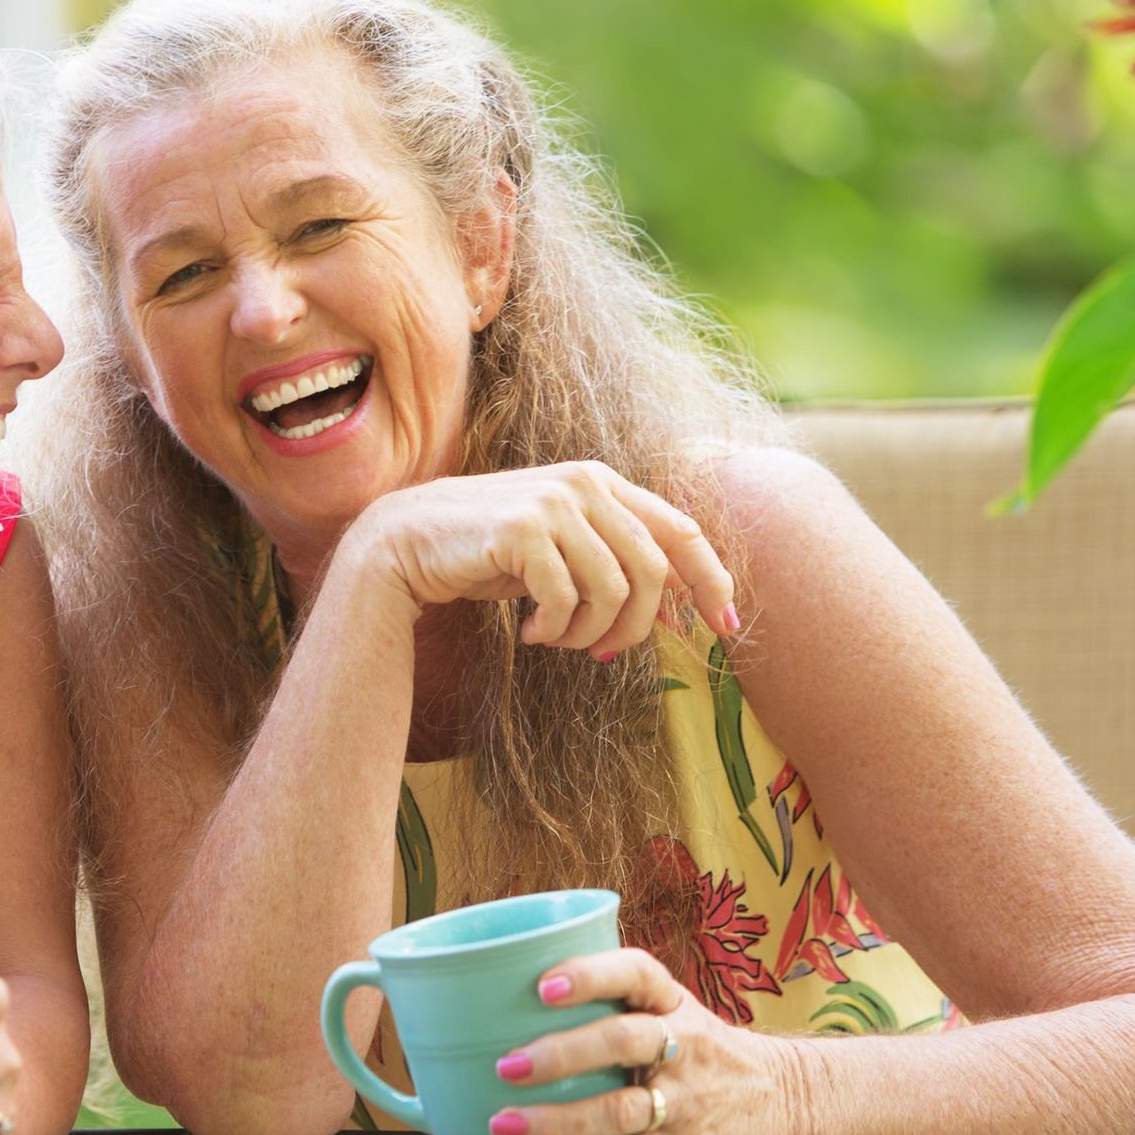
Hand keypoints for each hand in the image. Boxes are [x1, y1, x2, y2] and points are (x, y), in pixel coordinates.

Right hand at [343, 462, 739, 652]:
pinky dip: (554, 630)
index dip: (712, 579)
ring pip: (614, 589)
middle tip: (605, 653)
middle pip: (652, 570)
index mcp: (602, 482)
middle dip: (637, 626)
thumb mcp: (562, 554)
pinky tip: (529, 633)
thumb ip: (615, 562)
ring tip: (558, 640)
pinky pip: (566, 598)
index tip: (726, 627)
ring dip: (590, 632)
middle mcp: (584, 482)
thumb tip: (677, 607)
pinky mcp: (524, 529)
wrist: (407, 544)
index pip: (681, 529)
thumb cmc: (488, 554)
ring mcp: (554, 502)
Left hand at [486, 948, 803, 1134]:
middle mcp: (683, 1044)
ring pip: (619, 1109)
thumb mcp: (673, 1011)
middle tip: (507, 1065)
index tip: (543, 986)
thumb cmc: (703, 1050)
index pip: (635, 972)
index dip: (590, 975)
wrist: (787, 1101)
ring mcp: (687, 1099)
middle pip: (623, 1042)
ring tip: (504, 1124)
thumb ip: (614, 1005)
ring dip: (557, 1121)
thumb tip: (510, 1001)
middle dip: (561, 1054)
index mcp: (672, 1000)